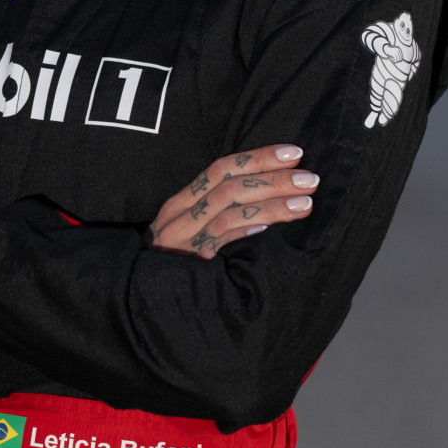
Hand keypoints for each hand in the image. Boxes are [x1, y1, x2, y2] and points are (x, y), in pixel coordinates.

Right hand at [145, 147, 316, 259]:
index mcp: (182, 202)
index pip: (222, 168)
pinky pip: (220, 237)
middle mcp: (180, 214)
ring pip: (229, 208)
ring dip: (271, 203)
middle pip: (229, 184)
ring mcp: (182, 236)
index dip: (258, 157)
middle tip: (310, 179)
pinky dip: (247, 227)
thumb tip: (267, 197)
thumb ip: (217, 214)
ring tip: (305, 203)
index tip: (293, 153)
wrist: (137, 294)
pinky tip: (272, 227)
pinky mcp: (188, 260)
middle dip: (273, 178)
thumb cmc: (171, 262)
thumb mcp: (189, 231)